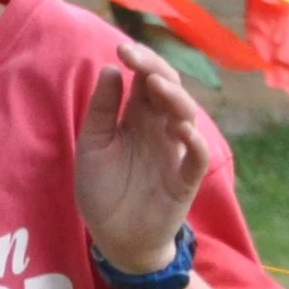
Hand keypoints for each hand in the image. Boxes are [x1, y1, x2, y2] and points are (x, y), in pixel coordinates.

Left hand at [76, 38, 209, 273]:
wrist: (113, 238)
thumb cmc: (102, 191)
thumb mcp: (92, 148)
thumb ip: (101, 112)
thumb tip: (111, 69)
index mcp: (136, 118)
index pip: (145, 80)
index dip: (138, 62)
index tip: (121, 49)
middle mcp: (159, 128)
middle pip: (168, 89)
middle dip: (155, 69)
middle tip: (136, 58)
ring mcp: (174, 152)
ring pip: (186, 115)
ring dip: (174, 99)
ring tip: (156, 86)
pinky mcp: (185, 179)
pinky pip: (197, 157)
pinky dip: (194, 141)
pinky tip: (180, 129)